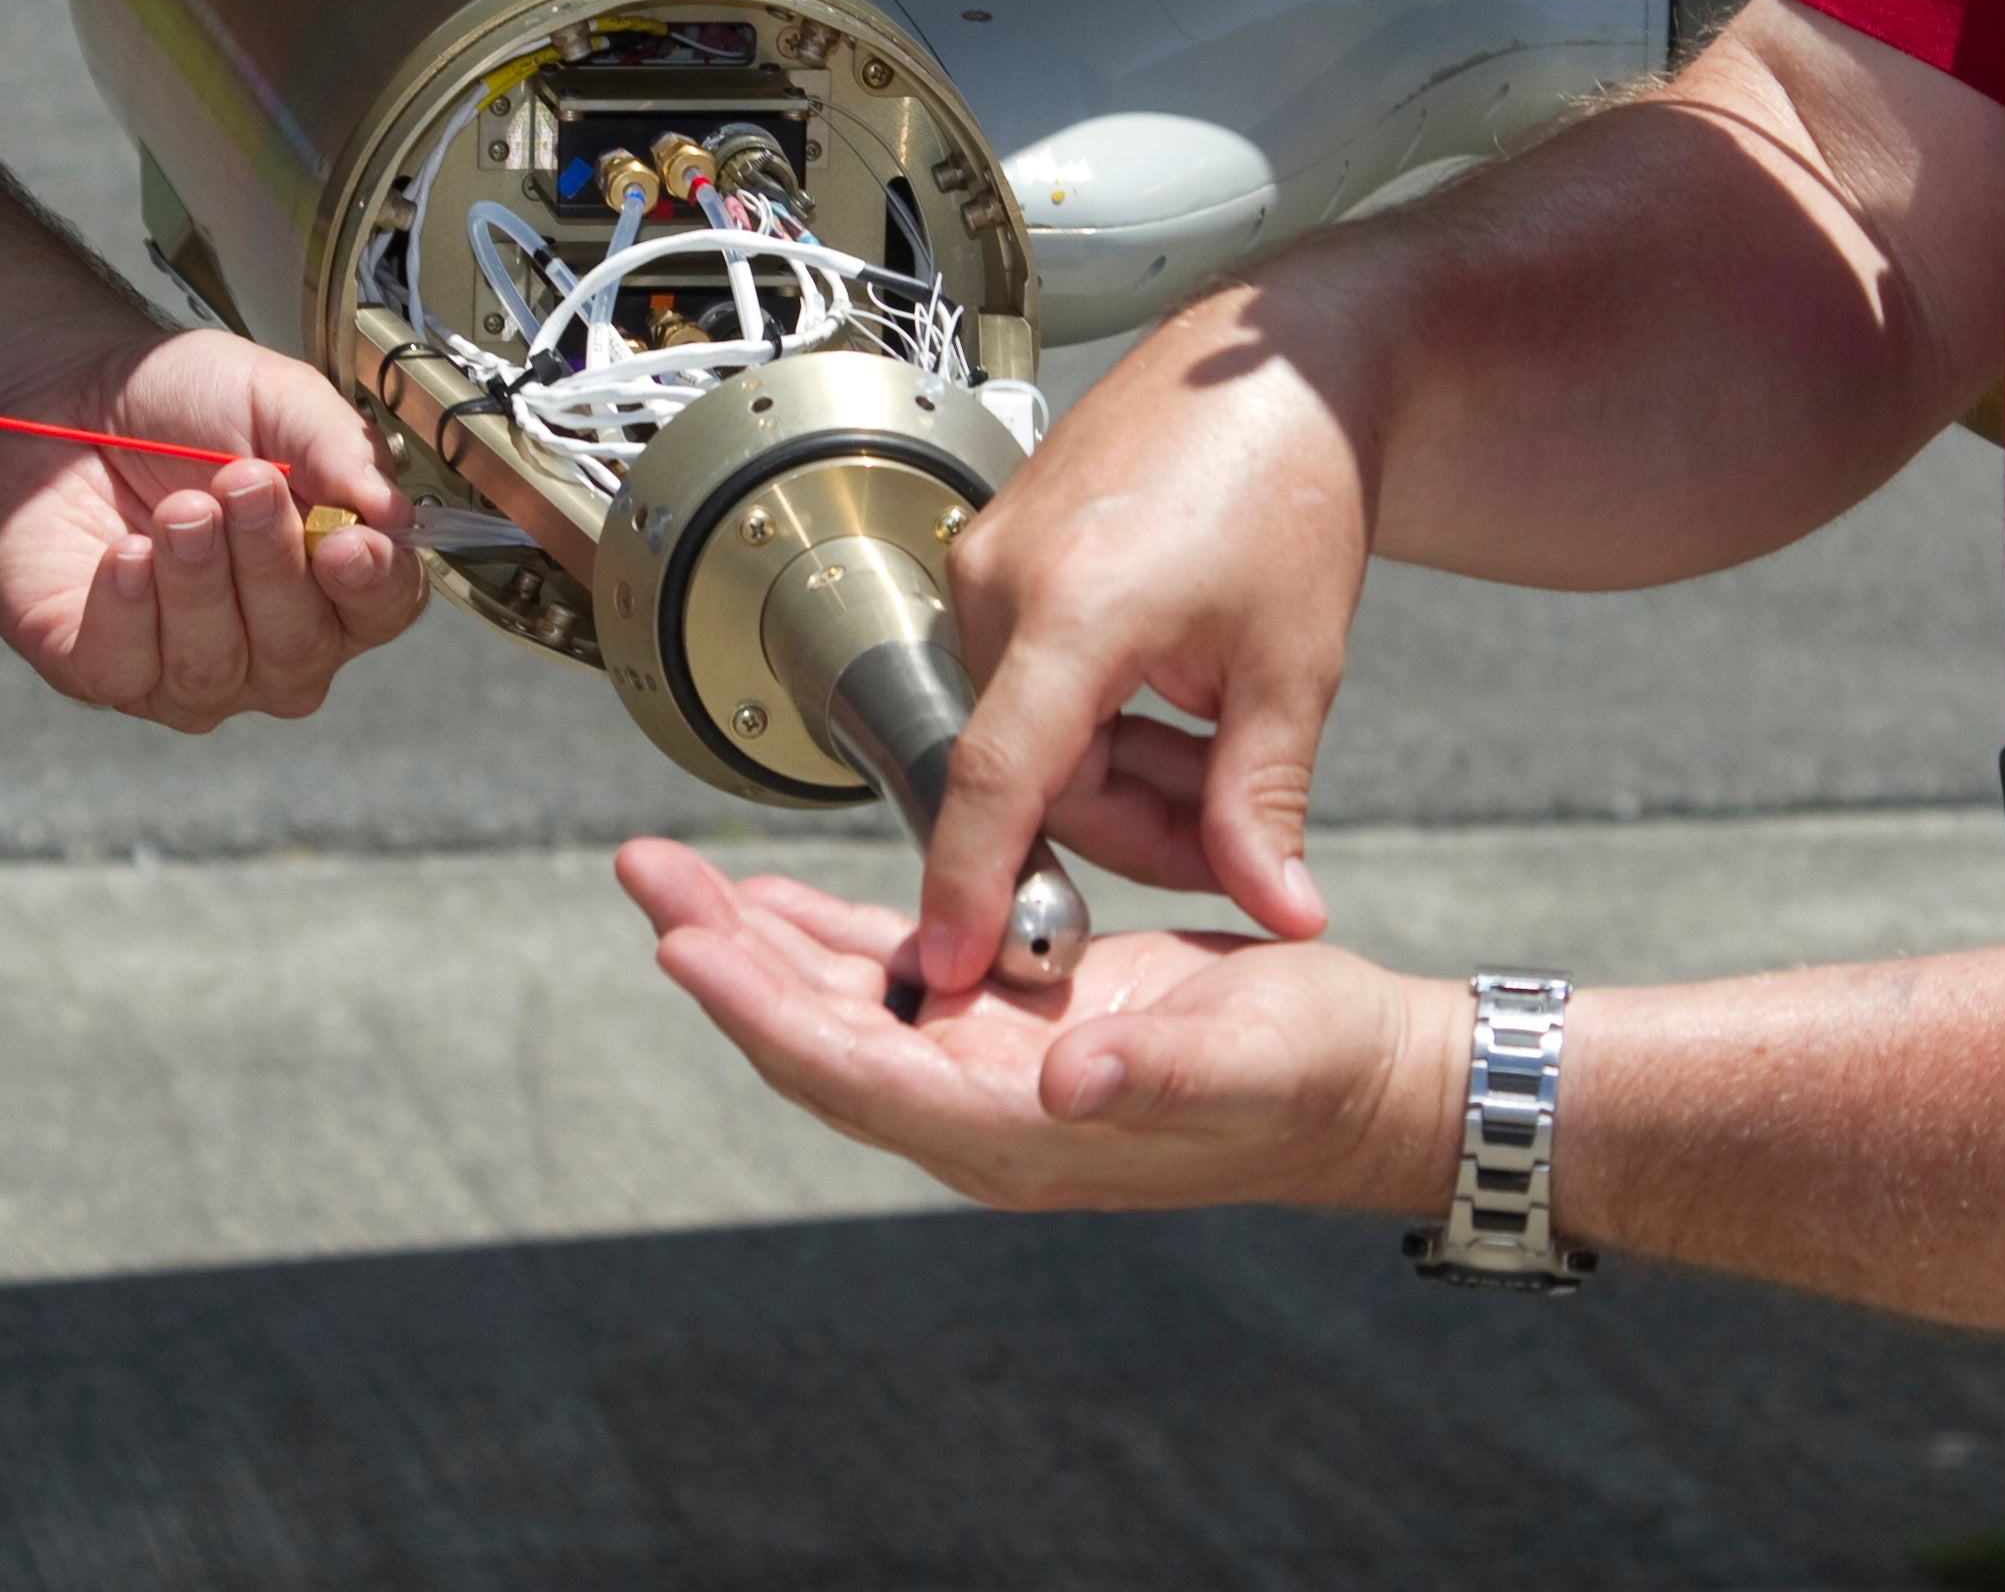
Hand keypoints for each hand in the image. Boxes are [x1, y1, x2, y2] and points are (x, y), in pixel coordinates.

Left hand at [0, 325, 426, 729]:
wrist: (66, 396)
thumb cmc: (181, 404)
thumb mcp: (275, 397)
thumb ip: (339, 447)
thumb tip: (393, 513)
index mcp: (330, 575)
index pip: (382, 608)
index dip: (373, 585)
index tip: (346, 540)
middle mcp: (270, 641)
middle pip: (301, 649)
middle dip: (271, 564)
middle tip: (242, 482)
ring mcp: (187, 668)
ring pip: (215, 669)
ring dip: (198, 581)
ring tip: (178, 508)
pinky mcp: (100, 670)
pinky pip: (127, 671)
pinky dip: (128, 609)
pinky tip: (124, 555)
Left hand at [617, 839, 1461, 1215]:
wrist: (1356, 1079)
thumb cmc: (1311, 1075)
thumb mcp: (1247, 1062)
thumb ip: (1154, 1071)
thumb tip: (1062, 1079)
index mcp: (1018, 1130)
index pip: (854, 1071)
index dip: (761, 1011)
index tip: (685, 946)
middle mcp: (979, 1107)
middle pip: (816, 1033)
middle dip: (723, 956)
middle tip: (648, 875)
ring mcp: (987, 1065)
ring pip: (837, 1002)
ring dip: (754, 939)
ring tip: (675, 874)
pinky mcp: (1009, 1018)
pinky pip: (890, 976)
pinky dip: (825, 934)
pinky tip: (775, 899)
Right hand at [919, 280, 1373, 988]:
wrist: (1275, 367)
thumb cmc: (1289, 483)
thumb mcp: (1293, 664)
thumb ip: (1262, 802)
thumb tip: (1274, 907)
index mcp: (1069, 606)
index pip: (995, 778)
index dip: (970, 882)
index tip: (950, 965)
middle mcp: (1001, 577)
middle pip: (1033, 771)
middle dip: (1134, 821)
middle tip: (1238, 832)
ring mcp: (991, 556)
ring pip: (1034, 732)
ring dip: (1122, 766)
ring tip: (1225, 734)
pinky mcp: (1000, 548)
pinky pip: (1031, 678)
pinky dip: (1099, 713)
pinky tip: (1178, 692)